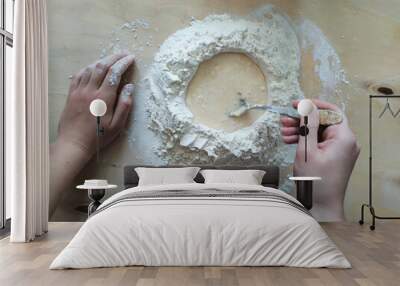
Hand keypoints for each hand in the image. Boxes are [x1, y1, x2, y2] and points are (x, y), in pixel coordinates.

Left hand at [57, 53, 134, 157]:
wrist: (73, 144)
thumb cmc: (98, 137)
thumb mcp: (117, 126)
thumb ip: (125, 105)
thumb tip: (129, 87)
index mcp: (103, 98)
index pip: (114, 73)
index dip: (123, 63)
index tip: (131, 58)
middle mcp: (90, 91)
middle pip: (102, 66)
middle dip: (114, 57)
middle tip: (124, 53)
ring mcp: (78, 91)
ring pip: (90, 68)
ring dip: (102, 61)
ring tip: (111, 59)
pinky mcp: (71, 94)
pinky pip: (79, 75)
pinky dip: (88, 68)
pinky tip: (93, 68)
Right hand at [281, 99, 359, 220]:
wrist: (321, 205)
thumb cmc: (315, 181)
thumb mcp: (306, 150)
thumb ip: (307, 126)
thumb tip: (307, 106)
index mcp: (344, 137)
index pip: (330, 111)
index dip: (312, 106)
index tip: (295, 105)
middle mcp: (346, 142)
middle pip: (323, 121)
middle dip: (302, 121)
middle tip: (284, 122)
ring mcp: (341, 150)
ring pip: (320, 132)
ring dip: (302, 131)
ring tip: (284, 133)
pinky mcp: (335, 156)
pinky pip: (320, 142)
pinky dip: (307, 141)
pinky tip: (291, 141)